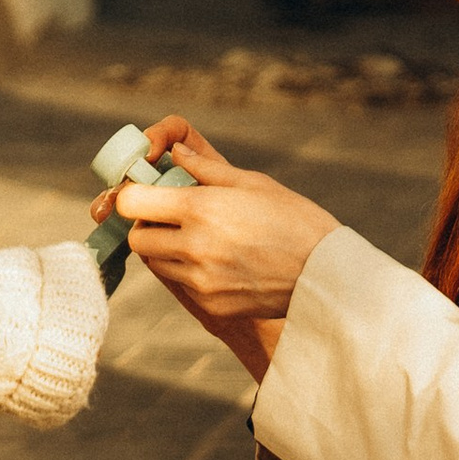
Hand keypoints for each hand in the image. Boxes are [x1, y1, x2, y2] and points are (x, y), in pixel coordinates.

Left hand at [94, 118, 337, 327]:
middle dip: (148, 225)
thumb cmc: (295, 219)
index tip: (148, 193)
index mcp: (200, 208)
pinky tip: (220, 262)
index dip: (135, 197)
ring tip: (199, 239)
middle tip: (171, 218)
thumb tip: (175, 153)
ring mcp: (200, 281)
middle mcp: (194, 246)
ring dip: (167, 249)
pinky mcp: (211, 306)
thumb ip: (205, 168)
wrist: (327, 275)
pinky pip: (182, 285)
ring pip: (157, 264)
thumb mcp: (253, 183)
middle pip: (138, 238)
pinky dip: (189, 273)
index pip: (132, 204)